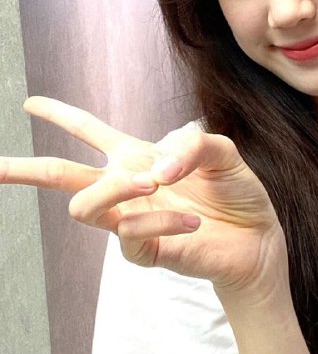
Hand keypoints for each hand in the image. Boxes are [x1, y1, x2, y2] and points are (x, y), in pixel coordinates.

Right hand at [0, 97, 285, 296]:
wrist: (259, 239)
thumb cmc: (236, 193)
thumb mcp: (221, 152)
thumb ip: (191, 144)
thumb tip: (152, 170)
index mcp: (138, 158)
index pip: (90, 132)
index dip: (60, 115)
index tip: (29, 103)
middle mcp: (128, 188)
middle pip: (61, 177)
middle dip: (24, 170)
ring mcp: (132, 220)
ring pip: (85, 205)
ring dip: (117, 188)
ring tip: (155, 183)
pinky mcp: (146, 250)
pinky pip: (133, 233)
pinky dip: (163, 220)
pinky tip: (192, 220)